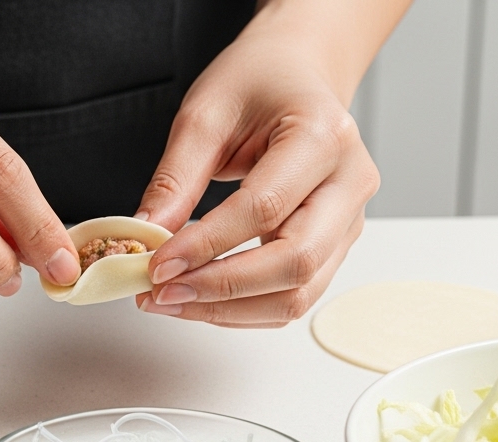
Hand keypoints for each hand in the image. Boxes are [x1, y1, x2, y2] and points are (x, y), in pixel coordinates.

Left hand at [132, 33, 380, 326]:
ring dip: (230, 309)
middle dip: (221, 289)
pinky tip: (200, 298)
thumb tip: (147, 235)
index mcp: (323, 136)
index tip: (156, 264)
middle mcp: (349, 182)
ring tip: (172, 301)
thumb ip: (176, 177)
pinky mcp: (336, 245)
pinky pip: (295, 294)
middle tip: (160, 293)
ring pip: (299, 293)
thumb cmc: (258, 83)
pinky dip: (245, 308)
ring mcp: (350, 219)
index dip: (206, 245)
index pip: (264, 208)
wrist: (298, 74)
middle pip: (295, 262)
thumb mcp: (205, 113)